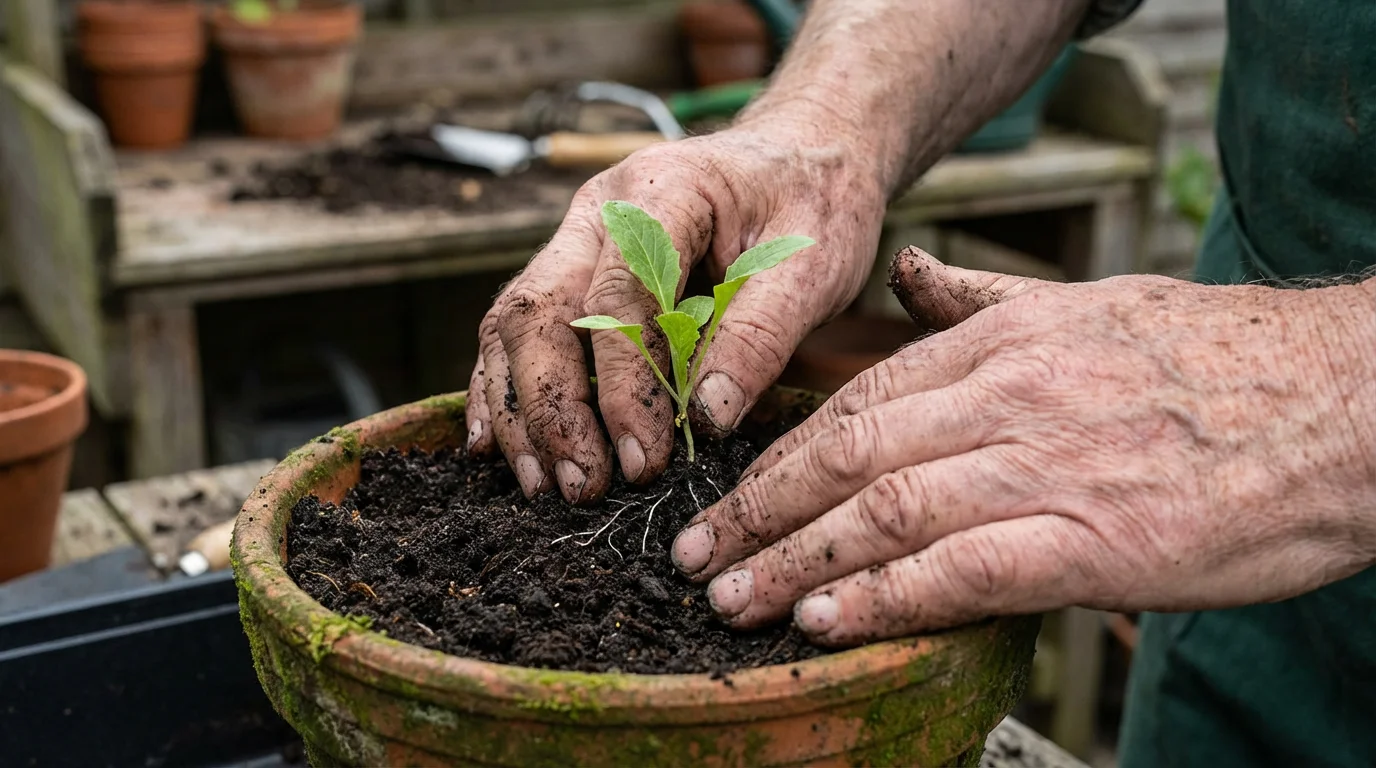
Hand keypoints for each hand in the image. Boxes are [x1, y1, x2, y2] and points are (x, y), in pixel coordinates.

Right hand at [465, 126, 886, 503]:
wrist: (804, 155)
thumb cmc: (815, 205)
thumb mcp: (811, 267)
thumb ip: (760, 335)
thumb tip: (708, 416)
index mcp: (661, 192)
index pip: (621, 295)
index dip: (624, 385)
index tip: (645, 459)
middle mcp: (598, 210)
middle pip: (542, 308)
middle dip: (554, 407)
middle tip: (584, 484)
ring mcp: (575, 238)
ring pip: (516, 322)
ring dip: (522, 408)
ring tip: (544, 484)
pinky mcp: (573, 270)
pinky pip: (520, 330)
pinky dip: (506, 387)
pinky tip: (500, 445)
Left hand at [671, 247, 1375, 645]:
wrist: (1347, 402)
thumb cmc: (1216, 361)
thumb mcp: (1086, 306)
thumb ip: (980, 301)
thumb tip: (907, 274)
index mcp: (1004, 344)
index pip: (859, 400)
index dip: (782, 456)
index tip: (727, 493)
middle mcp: (1011, 396)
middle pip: (851, 453)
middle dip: (760, 510)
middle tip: (693, 553)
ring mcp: (1050, 465)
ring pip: (888, 510)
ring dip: (796, 559)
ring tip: (732, 598)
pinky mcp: (1097, 539)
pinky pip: (964, 569)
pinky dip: (886, 595)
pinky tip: (827, 617)